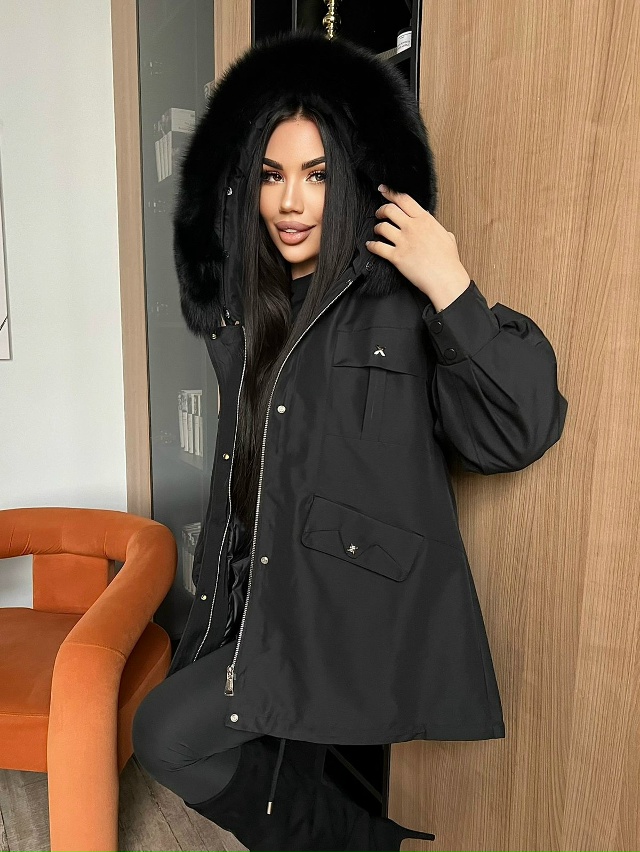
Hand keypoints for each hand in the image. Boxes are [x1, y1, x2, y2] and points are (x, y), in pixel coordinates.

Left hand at [366, 185, 471, 310]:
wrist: (445, 278)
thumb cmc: (448, 261)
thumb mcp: (446, 236)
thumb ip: (435, 227)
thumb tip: (431, 223)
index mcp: (425, 219)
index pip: (404, 199)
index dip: (391, 192)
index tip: (383, 190)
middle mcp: (412, 227)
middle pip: (389, 210)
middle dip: (381, 210)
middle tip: (379, 213)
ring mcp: (403, 241)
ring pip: (382, 227)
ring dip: (377, 227)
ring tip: (377, 230)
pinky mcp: (397, 256)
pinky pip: (378, 247)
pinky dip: (372, 245)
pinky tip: (370, 245)